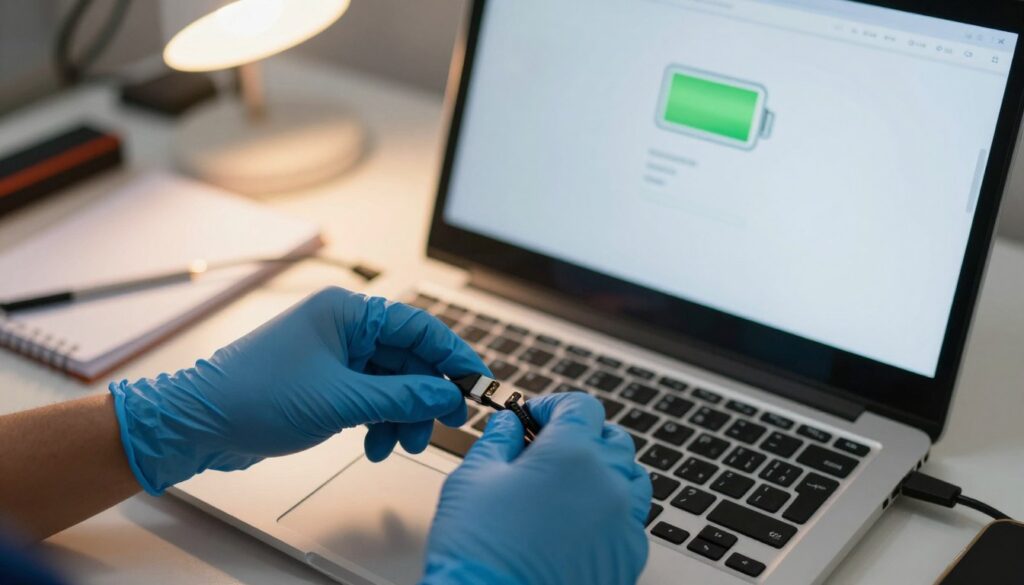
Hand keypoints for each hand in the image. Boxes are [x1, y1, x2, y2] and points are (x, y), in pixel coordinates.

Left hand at [109, 287, 488, 494]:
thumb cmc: (256, 396)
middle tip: (445, 423)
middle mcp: (344, 327)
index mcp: (348, 312)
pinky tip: (375, 444)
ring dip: (403, 414)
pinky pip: (371, 397)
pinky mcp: (326, 382)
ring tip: (401, 443)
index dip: (453, 355)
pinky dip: (380, 421)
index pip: (419, 327)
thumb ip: (401, 396)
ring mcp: (335, 355)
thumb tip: (447, 394)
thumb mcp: (341, 400)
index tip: (476, 383)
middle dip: (426, 395)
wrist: (199, 424)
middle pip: (409, 358)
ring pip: (392, 382)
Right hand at [421, 393, 651, 584]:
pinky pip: (630, 520)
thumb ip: (497, 439)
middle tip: (547, 449)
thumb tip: (509, 424)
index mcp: (572, 453)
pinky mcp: (628, 557)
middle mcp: (609, 482)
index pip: (581, 406)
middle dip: (582, 435)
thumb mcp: (474, 477)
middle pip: (613, 438)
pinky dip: (610, 512)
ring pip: (630, 478)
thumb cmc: (480, 548)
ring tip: (569, 485)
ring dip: (604, 471)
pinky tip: (578, 523)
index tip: (533, 416)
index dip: (554, 405)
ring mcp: (624, 522)